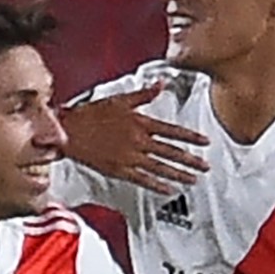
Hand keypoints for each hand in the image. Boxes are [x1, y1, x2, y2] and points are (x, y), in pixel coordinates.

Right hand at [60, 83, 210, 194]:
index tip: (205, 142)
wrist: (70, 131)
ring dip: (179, 174)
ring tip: (193, 179)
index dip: (191, 137)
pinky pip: (142, 179)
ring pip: (160, 168)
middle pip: (170, 152)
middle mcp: (138, 141)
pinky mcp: (119, 170)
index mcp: (140, 123)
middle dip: (190, 160)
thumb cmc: (91, 114)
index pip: (172, 131)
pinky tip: (168, 189)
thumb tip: (160, 84)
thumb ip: (143, 94)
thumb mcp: (120, 99)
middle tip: (205, 166)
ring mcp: (130, 157)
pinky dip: (157, 185)